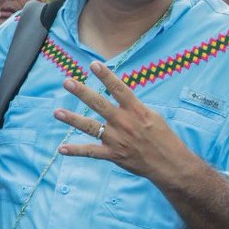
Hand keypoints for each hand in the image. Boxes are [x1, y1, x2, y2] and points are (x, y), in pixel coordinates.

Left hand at [53, 62, 188, 177]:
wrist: (170, 164)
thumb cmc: (162, 137)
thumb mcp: (151, 115)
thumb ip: (132, 106)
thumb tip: (117, 93)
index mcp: (136, 110)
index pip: (119, 89)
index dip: (106, 76)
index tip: (93, 64)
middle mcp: (124, 123)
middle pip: (99, 104)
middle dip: (82, 92)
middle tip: (67, 82)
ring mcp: (117, 139)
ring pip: (90, 127)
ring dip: (72, 119)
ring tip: (57, 112)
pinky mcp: (113, 154)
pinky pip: (91, 152)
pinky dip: (76, 151)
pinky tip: (62, 149)